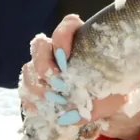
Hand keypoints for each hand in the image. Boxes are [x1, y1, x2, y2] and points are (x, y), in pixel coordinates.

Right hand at [18, 15, 139, 139]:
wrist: (109, 108)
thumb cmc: (113, 93)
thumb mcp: (115, 94)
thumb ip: (99, 100)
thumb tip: (74, 114)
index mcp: (81, 42)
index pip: (68, 25)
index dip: (62, 37)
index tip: (66, 57)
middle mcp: (59, 52)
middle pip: (40, 45)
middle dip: (43, 64)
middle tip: (56, 83)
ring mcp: (45, 68)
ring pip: (29, 68)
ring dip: (36, 86)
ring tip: (50, 101)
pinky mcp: (38, 87)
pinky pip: (25, 90)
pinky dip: (31, 101)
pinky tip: (41, 109)